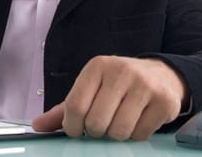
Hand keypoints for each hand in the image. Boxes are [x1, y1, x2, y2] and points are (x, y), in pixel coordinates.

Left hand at [32, 55, 187, 140]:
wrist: (161, 75)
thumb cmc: (118, 85)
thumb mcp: (91, 89)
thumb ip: (64, 109)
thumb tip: (38, 126)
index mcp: (97, 66)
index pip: (75, 105)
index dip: (72, 126)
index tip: (76, 130)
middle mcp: (121, 71)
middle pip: (96, 122)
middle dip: (95, 132)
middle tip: (101, 125)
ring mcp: (144, 85)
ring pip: (118, 131)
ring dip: (115, 135)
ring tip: (119, 122)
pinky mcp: (164, 101)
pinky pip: (140, 134)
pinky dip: (135, 135)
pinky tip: (137, 121)